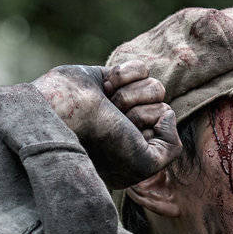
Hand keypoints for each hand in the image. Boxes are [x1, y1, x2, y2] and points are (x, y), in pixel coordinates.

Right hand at [31, 61, 179, 189]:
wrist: (61, 115)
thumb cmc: (101, 144)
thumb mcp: (144, 165)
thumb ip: (170, 148)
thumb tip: (168, 111)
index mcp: (135, 153)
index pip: (167, 134)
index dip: (148, 134)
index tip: (123, 141)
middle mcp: (129, 129)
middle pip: (162, 107)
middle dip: (139, 112)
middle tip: (112, 121)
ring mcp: (121, 103)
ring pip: (155, 86)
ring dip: (131, 94)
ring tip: (107, 105)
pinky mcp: (111, 79)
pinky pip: (141, 68)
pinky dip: (125, 74)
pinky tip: (105, 88)